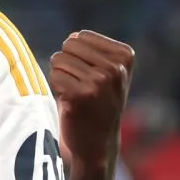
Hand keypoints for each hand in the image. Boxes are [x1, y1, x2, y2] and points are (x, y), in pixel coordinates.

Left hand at [49, 31, 133, 170]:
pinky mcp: (80, 95)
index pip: (81, 36)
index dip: (78, 55)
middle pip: (68, 45)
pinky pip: (53, 76)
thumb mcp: (110, 72)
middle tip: (80, 85)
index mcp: (125, 56)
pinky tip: (70, 102)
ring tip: (75, 93)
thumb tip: (73, 36)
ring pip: (58, 59)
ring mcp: (99, 81)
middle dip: (67, 63)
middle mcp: (115, 67)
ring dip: (61, 76)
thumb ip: (95, 49)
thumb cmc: (98, 102)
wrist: (98, 144)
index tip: (92, 76)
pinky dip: (56, 88)